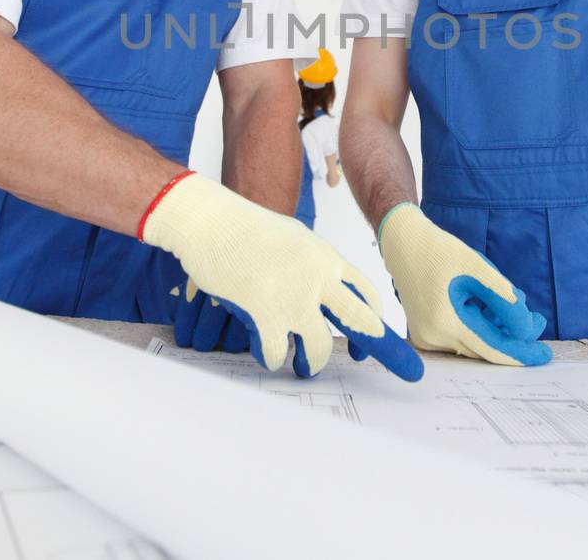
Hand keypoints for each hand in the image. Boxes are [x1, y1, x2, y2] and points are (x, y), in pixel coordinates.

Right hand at [140, 172, 422, 380]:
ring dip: (311, 364)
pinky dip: (272, 358)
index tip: (376, 336)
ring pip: (316, 347)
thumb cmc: (245, 228)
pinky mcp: (265, 313)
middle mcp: (318, 277)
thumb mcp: (293, 239)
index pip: (366, 292)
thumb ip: (313, 265)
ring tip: (303, 367)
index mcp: (326, 257)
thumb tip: (325, 291)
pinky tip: (267, 353)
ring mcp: (293, 297)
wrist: (211, 220)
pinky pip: (277, 353)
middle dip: (367, 346)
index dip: (374, 320)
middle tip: (356, 359)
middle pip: (358, 320)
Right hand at [375, 203, 550, 366]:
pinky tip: (489, 308)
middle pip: (484, 347)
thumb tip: (526, 330)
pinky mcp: (425, 333)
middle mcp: (432, 337)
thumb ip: (504, 299)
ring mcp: (426, 338)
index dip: (522, 352)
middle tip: (537, 320)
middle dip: (513, 336)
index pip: (493, 347)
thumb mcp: (478, 268)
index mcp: (445, 322)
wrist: (403, 243)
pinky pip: (461, 337)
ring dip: (496, 328)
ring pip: (474, 342)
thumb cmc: (440, 251)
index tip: (545, 354)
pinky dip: (479, 325)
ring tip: (514, 306)